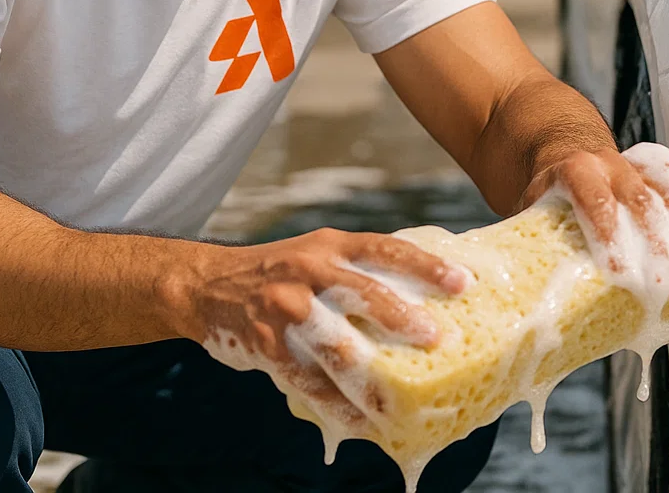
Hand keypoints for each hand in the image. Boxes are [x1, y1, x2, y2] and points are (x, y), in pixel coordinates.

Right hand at [185, 227, 469, 417]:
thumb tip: (420, 296)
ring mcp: (284, 305)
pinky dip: (336, 405)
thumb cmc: (276, 273)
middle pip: (363, 291)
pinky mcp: (264, 342)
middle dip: (403, 316)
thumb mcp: (315, 255)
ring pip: (336, 344)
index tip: (462, 282)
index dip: (425, 264)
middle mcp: (308, 269)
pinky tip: (362, 423)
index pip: (385, 248)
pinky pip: (306, 379)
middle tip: (437, 338)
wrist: (205, 286)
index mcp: (330, 245)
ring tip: (403, 400)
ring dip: (372, 376)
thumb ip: (356, 271)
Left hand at [521, 143, 668, 272]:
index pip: (591, 194)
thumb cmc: (553, 197)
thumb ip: (535, 247)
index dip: (606, 229)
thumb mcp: (533, 213)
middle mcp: (610, 165)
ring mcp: (639, 166)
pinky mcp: (662, 171)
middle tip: (661, 286)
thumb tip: (533, 311)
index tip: (617, 268)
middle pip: (637, 200)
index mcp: (575, 171)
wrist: (566, 153)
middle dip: (652, 243)